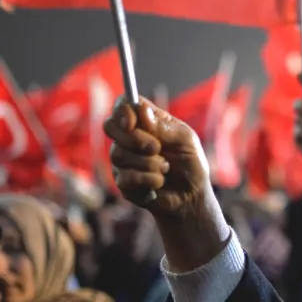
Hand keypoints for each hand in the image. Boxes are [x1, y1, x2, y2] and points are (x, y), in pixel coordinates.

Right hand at [104, 96, 206, 214]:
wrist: (192, 196)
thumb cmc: (191, 164)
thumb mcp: (186, 141)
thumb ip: (164, 126)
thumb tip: (141, 111)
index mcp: (146, 122)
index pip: (123, 104)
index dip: (122, 110)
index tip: (132, 123)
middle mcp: (130, 138)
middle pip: (110, 126)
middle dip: (134, 138)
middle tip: (157, 148)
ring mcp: (123, 160)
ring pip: (118, 154)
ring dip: (149, 163)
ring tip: (166, 169)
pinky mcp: (123, 182)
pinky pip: (125, 177)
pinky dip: (148, 180)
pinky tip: (159, 183)